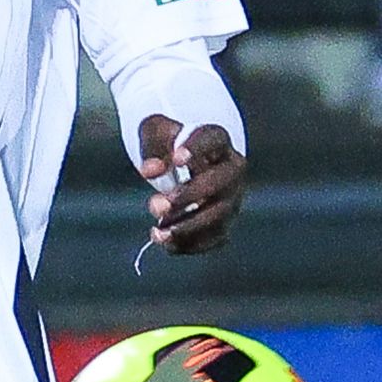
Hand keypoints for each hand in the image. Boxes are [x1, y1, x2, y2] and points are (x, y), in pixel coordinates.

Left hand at [139, 116, 245, 254]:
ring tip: (157, 232)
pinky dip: (190, 244)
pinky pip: (214, 238)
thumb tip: (149, 171)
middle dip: (189, 196)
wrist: (186, 167)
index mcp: (217, 139)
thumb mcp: (156, 136)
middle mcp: (232, 170)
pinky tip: (165, 242)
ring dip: (187, 227)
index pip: (212, 139)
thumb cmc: (170, 146)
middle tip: (158, 204)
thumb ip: (151, 149)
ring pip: (219, 216)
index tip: (176, 159)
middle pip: (220, 183)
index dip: (197, 149)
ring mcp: (232, 199)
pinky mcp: (225, 223)